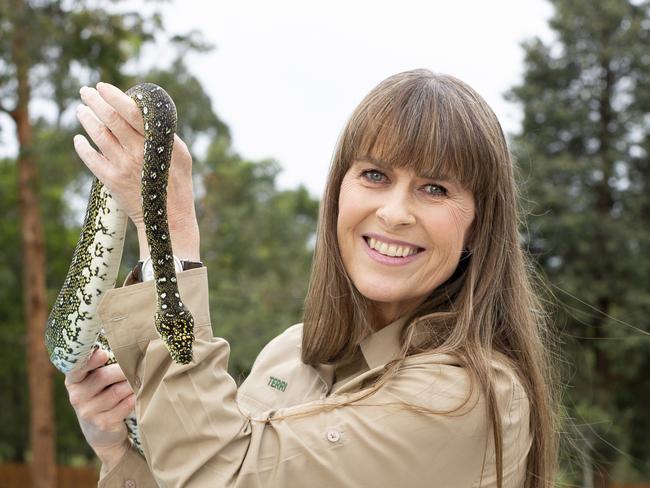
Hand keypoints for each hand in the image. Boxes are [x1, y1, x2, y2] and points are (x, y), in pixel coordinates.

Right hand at [65, 348, 133, 468]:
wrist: (100, 427)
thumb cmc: (101, 392)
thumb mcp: (95, 378)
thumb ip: (102, 363)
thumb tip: (125, 345)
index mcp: (74, 380)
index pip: (77, 368)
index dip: (90, 361)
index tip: (103, 354)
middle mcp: (77, 396)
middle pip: (103, 376)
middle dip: (123, 369)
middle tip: (138, 364)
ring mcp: (88, 412)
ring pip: (117, 391)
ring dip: (131, 384)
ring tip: (140, 379)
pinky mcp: (102, 423)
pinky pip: (124, 406)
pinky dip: (133, 398)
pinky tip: (136, 395)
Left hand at [73, 82, 199, 260]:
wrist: (168, 218)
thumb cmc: (178, 183)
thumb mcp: (181, 154)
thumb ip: (165, 134)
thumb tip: (146, 113)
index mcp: (156, 142)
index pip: (131, 112)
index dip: (114, 97)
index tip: (102, 86)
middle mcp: (138, 151)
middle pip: (110, 119)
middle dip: (94, 101)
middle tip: (85, 91)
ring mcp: (123, 166)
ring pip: (98, 135)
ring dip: (86, 119)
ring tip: (81, 110)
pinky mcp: (111, 181)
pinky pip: (90, 158)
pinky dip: (82, 146)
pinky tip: (79, 139)